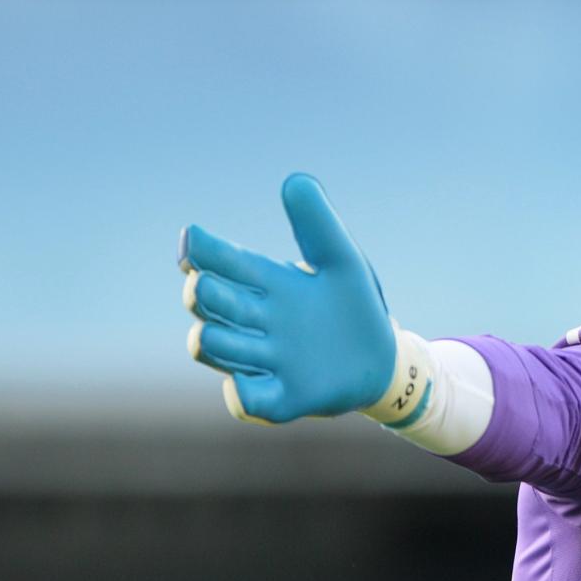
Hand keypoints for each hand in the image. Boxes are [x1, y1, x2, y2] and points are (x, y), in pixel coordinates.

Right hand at [180, 173, 396, 424]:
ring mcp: (265, 360)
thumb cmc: (354, 306)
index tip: (195, 243)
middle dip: (202, 294)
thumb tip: (295, 180)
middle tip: (207, 287)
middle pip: (205, 303)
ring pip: (214, 347)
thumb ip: (318, 224)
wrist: (386, 359)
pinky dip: (240, 394)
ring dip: (214, 339)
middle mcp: (255, 320)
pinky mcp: (283, 397)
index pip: (214, 260)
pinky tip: (244, 384)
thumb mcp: (342, 261)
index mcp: (264, 283)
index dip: (198, 251)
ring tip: (224, 334)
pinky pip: (247, 400)